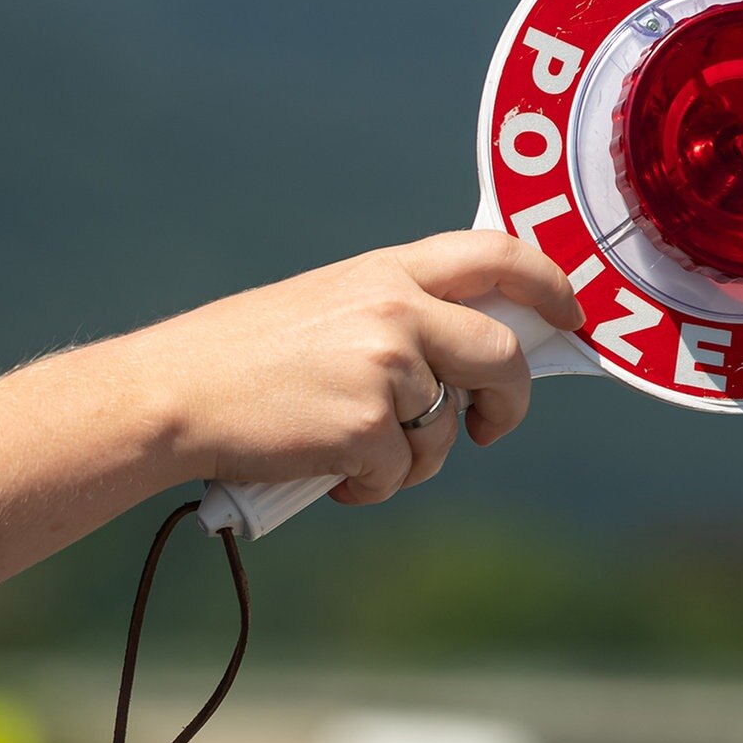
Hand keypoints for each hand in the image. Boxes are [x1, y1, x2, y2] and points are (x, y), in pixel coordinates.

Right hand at [116, 230, 584, 503]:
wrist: (174, 393)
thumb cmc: (242, 358)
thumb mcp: (327, 306)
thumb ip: (398, 314)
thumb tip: (467, 357)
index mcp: (386, 270)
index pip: (497, 254)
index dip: (549, 284)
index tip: (568, 315)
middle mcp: (396, 309)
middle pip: (503, 356)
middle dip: (508, 403)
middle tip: (489, 427)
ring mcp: (386, 367)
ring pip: (447, 429)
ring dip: (413, 457)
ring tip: (352, 453)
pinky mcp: (368, 427)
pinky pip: (404, 473)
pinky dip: (371, 487)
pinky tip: (327, 474)